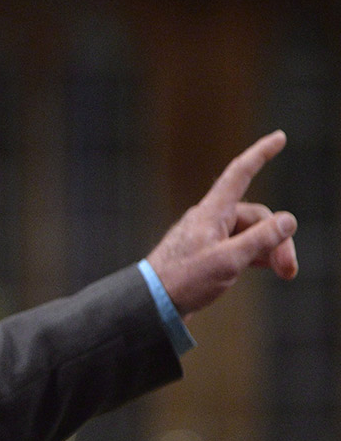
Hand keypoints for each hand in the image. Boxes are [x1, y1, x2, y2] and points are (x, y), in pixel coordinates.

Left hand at [146, 130, 297, 316]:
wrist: (153, 303)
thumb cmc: (185, 280)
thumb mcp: (229, 260)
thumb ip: (261, 239)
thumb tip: (287, 219)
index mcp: (211, 212)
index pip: (239, 174)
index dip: (260, 154)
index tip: (278, 137)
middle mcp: (210, 219)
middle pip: (256, 216)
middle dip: (278, 238)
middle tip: (288, 270)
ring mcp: (208, 236)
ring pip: (250, 233)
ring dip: (270, 250)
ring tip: (284, 273)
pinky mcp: (207, 254)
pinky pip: (239, 245)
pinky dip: (256, 255)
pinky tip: (265, 269)